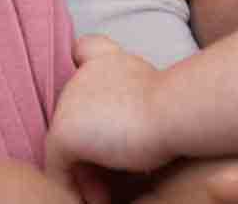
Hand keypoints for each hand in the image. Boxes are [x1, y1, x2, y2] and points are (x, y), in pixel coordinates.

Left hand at [47, 36, 170, 189]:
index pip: (86, 49)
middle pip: (75, 118)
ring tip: (109, 194)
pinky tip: (102, 199)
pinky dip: (77, 189)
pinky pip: (59, 171)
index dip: (84, 60)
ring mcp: (68, 102)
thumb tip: (122, 137)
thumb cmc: (178, 108)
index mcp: (109, 62)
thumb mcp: (157, 97)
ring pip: (66, 150)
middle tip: (114, 180)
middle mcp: (83, 75)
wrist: (174, 109)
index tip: (88, 72)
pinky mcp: (62, 132)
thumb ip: (132, 103)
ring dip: (85, 175)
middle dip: (91, 152)